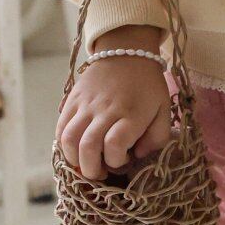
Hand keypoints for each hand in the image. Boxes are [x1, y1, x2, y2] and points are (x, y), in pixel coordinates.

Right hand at [55, 55, 172, 180]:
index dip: (116, 161)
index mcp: (131, 113)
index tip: (124, 160)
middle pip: (88, 146)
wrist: (127, 50)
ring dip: (74, 159)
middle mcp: (106, 109)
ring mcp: (86, 104)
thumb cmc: (147, 85)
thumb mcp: (163, 110)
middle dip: (91, 169)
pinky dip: (63, 144)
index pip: (115, 145)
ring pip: (69, 139)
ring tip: (84, 163)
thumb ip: (157, 138)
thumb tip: (136, 156)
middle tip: (99, 174)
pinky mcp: (72, 99)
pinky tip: (74, 149)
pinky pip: (60, 126)